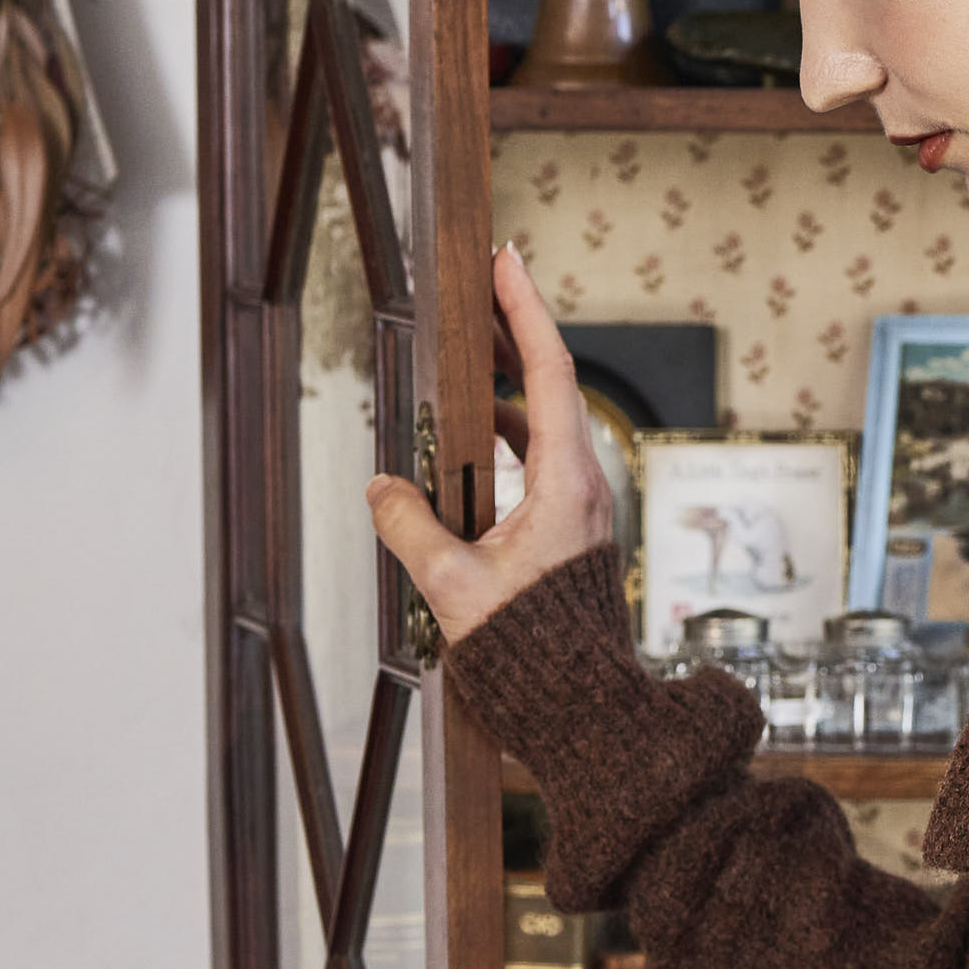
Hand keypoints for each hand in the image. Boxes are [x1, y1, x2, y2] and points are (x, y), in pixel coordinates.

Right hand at [365, 244, 614, 649]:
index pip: (547, 372)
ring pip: (545, 424)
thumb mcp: (454, 586)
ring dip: (508, 388)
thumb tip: (383, 488)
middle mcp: (582, 485)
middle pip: (551, 385)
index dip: (525, 310)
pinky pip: (540, 460)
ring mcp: (580, 506)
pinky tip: (472, 445)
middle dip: (515, 332)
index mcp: (565, 483)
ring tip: (470, 358)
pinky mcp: (571, 528)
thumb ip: (411, 529)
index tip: (507, 261)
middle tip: (485, 285)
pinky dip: (508, 437)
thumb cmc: (535, 654)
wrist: (586, 707)